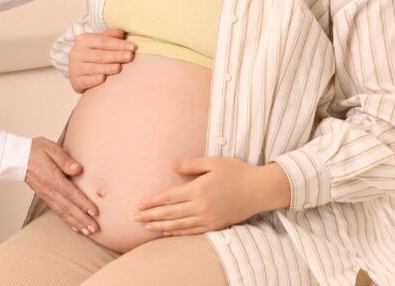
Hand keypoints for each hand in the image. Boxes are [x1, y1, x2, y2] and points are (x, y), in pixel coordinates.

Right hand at [25, 137, 100, 235]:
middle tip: (95, 228)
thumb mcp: (51, 148)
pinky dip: (67, 221)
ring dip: (76, 223)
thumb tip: (78, 169)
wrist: (18, 157)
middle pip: (68, 207)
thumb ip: (65, 159)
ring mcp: (46, 195)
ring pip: (63, 212)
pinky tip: (75, 227)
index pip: (70, 193)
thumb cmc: (36, 150)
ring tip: (88, 232)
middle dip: (82, 219)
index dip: (83, 203)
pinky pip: (57, 211)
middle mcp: (49, 190)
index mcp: (52, 177)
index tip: (94, 212)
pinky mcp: (45, 197)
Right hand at [69, 29, 135, 92]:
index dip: (118, 44)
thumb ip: (110, 36)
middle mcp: (77, 53)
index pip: (103, 41)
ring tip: (119, 68)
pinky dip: (94, 80)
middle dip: (116, 56)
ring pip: (93, 68)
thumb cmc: (93, 53)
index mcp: (84, 39)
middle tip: (129, 56)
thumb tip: (121, 32)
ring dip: (107, 68)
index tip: (133, 47)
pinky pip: (85, 81)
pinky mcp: (75, 81)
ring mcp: (75, 67)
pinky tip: (102, 79)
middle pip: (99, 55)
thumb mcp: (99, 42)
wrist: (76, 69)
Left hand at [133, 158, 292, 236]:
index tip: (139, 205)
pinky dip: (177, 233)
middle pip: (169, 213)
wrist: (259, 190)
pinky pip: (192, 231)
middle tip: (135, 218)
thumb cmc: (236, 172)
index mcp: (198, 189)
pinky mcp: (215, 225)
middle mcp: (200, 206)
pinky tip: (167, 232)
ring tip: (146, 227)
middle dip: (150, 216)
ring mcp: (208, 218)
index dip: (152, 202)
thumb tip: (171, 166)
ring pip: (178, 225)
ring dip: (160, 226)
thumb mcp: (213, 162)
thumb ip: (191, 164)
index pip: (169, 198)